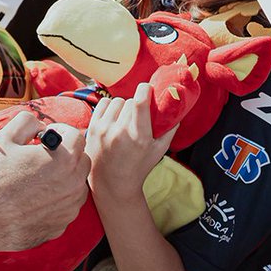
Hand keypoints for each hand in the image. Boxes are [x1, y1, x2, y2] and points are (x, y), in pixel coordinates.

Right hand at [0, 116, 89, 257]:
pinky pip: (68, 203)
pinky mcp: (63, 223)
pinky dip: (58, 197)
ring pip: (77, 183)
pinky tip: (36, 196)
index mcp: (64, 159)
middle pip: (82, 159)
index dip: (61, 130)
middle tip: (44, 154)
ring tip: (39, 176)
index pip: (76, 135)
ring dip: (65, 175)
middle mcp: (74, 183)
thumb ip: (27, 121)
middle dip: (67, 152)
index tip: (46, 135)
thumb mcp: (5, 138)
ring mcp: (70, 206)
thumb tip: (39, 126)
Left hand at [86, 83, 176, 205]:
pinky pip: (103, 103)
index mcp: (139, 137)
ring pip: (117, 101)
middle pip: (130, 101)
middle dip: (136, 105)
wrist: (112, 182)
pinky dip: (110, 107)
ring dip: (123, 107)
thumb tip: (177, 111)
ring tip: (125, 120)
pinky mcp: (93, 127)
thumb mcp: (159, 152)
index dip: (144, 90)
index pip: (139, 103)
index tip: (147, 87)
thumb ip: (169, 131)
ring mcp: (104, 129)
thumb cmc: (139, 167)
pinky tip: (114, 118)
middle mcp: (120, 132)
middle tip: (138, 116)